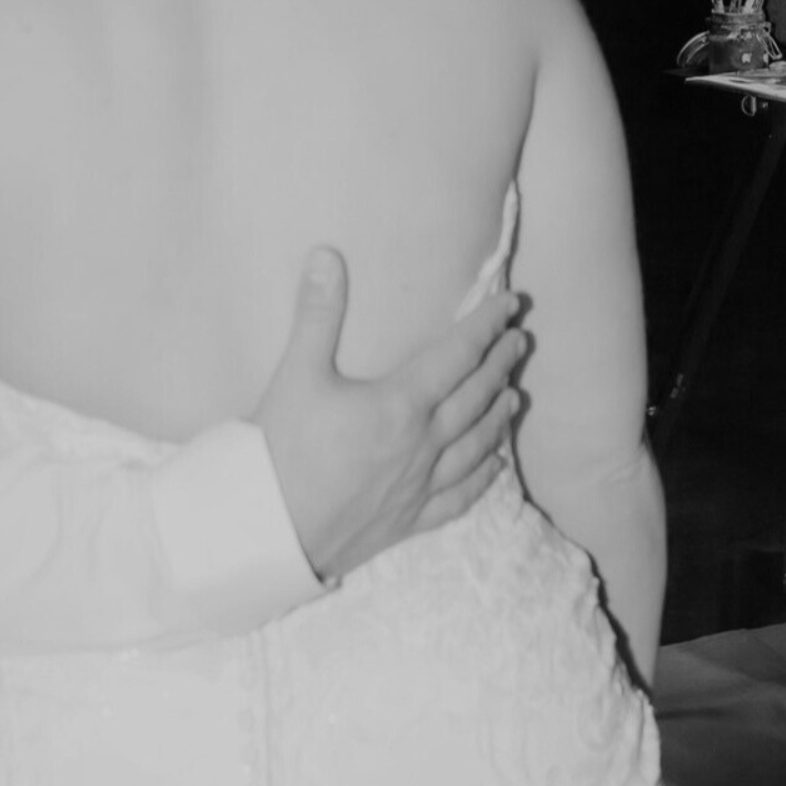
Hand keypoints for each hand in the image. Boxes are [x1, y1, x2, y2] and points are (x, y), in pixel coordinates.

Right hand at [253, 249, 525, 581]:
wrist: (266, 530)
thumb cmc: (280, 449)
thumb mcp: (296, 373)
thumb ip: (317, 312)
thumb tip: (326, 255)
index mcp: (400, 405)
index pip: (457, 356)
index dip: (486, 326)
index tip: (510, 305)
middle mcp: (421, 446)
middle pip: (474, 398)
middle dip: (500, 366)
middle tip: (519, 341)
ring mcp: (418, 487)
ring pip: (475, 448)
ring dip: (498, 418)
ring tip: (516, 397)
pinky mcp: (408, 521)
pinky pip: (458, 497)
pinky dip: (482, 479)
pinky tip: (494, 467)